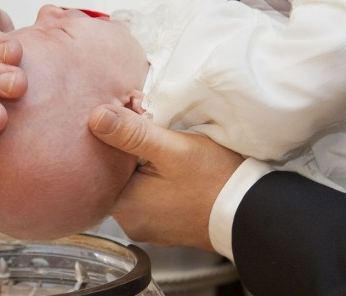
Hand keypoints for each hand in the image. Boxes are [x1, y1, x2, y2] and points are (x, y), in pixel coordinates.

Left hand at [88, 105, 243, 250]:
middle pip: (118, 176)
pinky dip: (158, 182)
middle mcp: (131, 222)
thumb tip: (97, 118)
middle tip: (153, 130)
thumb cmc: (215, 182)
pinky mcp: (165, 227)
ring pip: (135, 186)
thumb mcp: (172, 149)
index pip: (100, 166)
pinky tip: (174, 171)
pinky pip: (152, 198)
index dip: (114, 139)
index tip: (133, 120)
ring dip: (145, 167)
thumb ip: (132, 133)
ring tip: (166, 149)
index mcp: (124, 205)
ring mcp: (149, 228)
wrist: (249, 213)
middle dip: (130, 151)